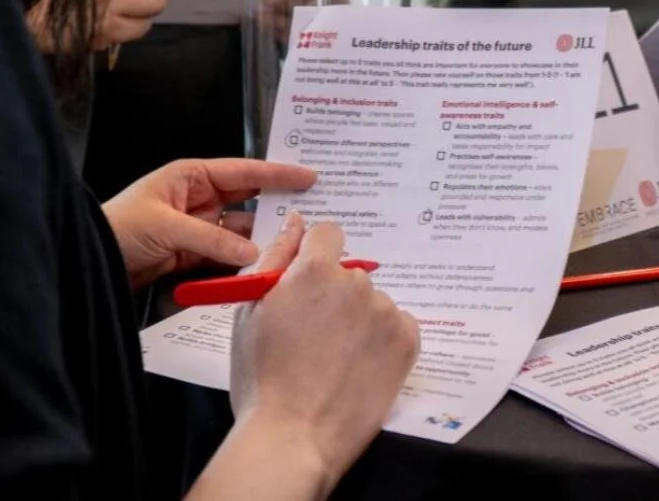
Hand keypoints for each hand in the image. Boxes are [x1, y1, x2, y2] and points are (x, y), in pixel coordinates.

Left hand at [103, 159, 315, 287]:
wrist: (87, 262)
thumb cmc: (115, 229)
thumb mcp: (165, 227)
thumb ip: (211, 240)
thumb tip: (252, 252)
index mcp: (191, 176)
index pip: (244, 171)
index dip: (278, 174)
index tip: (309, 176)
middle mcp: (198, 198)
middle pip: (248, 200)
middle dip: (277, 205)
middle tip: (311, 210)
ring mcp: (197, 227)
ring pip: (241, 232)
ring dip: (262, 240)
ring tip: (291, 244)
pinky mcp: (193, 255)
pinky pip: (228, 255)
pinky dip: (244, 261)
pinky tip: (263, 265)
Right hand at [230, 214, 419, 493]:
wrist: (294, 437)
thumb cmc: (262, 376)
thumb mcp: (251, 311)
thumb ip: (275, 258)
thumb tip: (295, 221)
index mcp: (316, 269)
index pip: (328, 234)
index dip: (314, 256)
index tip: (307, 282)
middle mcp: (357, 283)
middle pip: (349, 274)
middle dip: (334, 295)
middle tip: (314, 335)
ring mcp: (386, 312)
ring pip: (372, 302)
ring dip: (359, 319)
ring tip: (335, 359)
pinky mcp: (408, 340)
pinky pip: (396, 325)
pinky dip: (381, 340)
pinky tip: (359, 365)